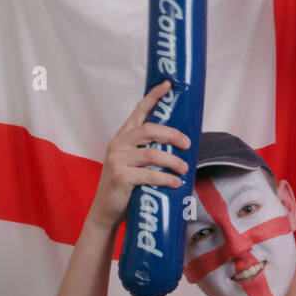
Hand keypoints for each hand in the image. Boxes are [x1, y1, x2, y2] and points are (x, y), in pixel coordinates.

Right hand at [88, 81, 190, 229]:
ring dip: (174, 162)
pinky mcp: (120, 176)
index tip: (168, 84)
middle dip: (173, 135)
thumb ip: (151, 151)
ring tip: (184, 169)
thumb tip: (183, 146)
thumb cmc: (127, 186)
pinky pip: (150, 174)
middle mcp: (118, 144)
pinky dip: (167, 178)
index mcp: (124, 137)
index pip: (139, 111)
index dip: (153, 97)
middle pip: (150, 130)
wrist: (107, 211)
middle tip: (188, 144)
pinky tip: (176, 183)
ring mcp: (117, 159)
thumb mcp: (137, 163)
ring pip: (153, 153)